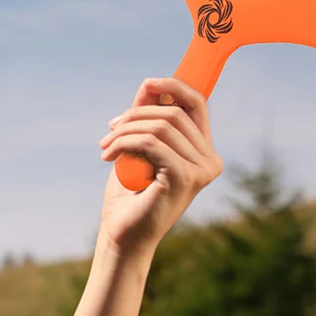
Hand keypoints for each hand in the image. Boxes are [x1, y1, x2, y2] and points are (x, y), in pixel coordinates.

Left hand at [97, 77, 222, 255]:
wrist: (122, 233)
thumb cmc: (130, 192)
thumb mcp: (138, 146)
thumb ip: (147, 117)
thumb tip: (151, 84)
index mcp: (204, 152)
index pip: (197, 105)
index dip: (174, 86)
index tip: (147, 83)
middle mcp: (210, 161)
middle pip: (174, 112)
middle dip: (136, 114)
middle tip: (109, 131)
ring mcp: (201, 171)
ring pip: (160, 125)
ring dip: (125, 130)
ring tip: (105, 146)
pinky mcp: (185, 177)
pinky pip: (151, 142)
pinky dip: (124, 143)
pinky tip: (109, 157)